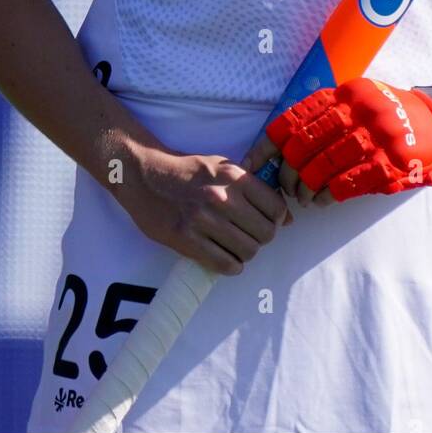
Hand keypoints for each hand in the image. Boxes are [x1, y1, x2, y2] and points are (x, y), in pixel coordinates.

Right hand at [124, 146, 292, 275]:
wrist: (143, 174)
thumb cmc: (186, 170)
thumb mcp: (222, 167)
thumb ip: (254, 189)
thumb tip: (288, 218)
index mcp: (233, 176)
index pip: (275, 208)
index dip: (275, 219)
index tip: (265, 221)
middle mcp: (222, 197)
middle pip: (265, 233)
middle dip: (262, 238)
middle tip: (249, 235)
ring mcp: (203, 220)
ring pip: (248, 251)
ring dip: (246, 253)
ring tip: (234, 246)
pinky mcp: (186, 239)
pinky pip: (225, 264)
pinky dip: (231, 266)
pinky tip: (224, 257)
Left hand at [245, 79, 431, 203]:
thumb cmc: (390, 114)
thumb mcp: (359, 99)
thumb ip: (326, 114)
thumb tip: (281, 147)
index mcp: (347, 93)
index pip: (296, 118)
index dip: (270, 143)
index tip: (254, 162)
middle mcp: (359, 112)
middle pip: (305, 145)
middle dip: (287, 169)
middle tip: (283, 184)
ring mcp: (375, 139)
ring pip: (323, 167)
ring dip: (305, 186)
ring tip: (301, 196)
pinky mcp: (389, 166)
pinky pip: (346, 185)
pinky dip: (327, 196)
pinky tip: (321, 201)